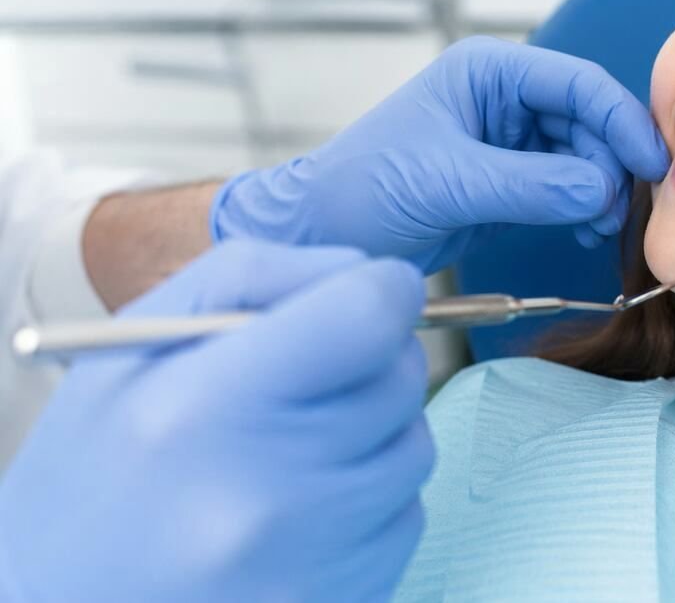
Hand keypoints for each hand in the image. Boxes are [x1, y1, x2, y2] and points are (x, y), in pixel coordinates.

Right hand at [0, 241, 432, 602]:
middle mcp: (263, 492)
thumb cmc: (95, 472)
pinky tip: (299, 511)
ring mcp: (307, 561)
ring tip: (289, 453)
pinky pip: (407, 516)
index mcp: (201, 408)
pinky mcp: (341, 600)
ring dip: (374, 433)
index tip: (366, 296)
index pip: (367, 315)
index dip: (382, 290)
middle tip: (304, 384)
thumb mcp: (135, 345)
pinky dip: (370, 499)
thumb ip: (256, 276)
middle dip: (370, 362)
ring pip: (414, 446)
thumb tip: (368, 270)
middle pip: (400, 376)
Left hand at [209, 35, 670, 272]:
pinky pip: (570, 187)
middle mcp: (505, 99)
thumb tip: (602, 191)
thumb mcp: (447, 181)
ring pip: (586, 156)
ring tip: (600, 226)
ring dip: (602, 190)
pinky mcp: (514, 183)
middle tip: (622, 208)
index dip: (619, 120)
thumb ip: (529, 185)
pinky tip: (588, 231)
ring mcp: (512, 142)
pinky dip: (586, 208)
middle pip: (590, 121)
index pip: (575, 84)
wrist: (325, 239)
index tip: (650, 162)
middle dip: (611, 162)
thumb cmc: (361, 190)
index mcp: (487, 72)